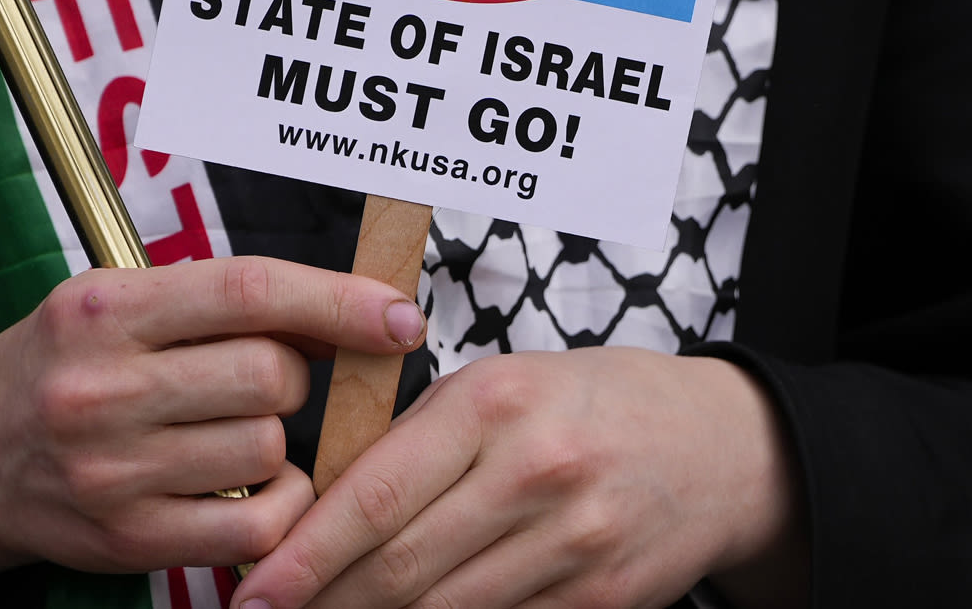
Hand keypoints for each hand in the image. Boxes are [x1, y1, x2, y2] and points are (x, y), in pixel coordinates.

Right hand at [0, 257, 429, 603]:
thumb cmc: (65, 364)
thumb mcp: (116, 300)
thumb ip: (216, 300)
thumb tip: (347, 315)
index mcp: (104, 309)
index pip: (250, 292)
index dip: (339, 301)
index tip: (398, 314)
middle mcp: (104, 388)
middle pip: (271, 375)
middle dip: (293, 374)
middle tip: (262, 376)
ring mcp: (114, 470)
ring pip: (268, 447)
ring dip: (277, 439)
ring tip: (231, 429)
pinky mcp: (129, 538)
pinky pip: (255, 524)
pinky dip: (276, 504)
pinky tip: (249, 484)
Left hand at [231, 348, 806, 608]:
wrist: (719, 446)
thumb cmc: (589, 405)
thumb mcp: (502, 384)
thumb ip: (417, 438)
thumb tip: (319, 509)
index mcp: (494, 403)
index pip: (377, 495)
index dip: (305, 553)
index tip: (252, 589)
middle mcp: (534, 473)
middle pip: (401, 567)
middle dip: (323, 603)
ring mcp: (573, 544)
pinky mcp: (602, 599)